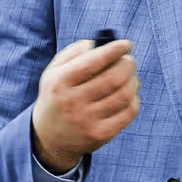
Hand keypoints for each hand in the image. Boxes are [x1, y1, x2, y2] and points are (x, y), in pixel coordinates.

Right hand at [30, 38, 139, 172]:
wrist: (48, 138)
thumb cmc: (57, 96)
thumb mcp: (53, 72)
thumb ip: (74, 53)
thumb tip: (99, 43)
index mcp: (60, 82)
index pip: (92, 62)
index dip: (114, 50)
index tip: (126, 44)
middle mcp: (72, 102)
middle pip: (113, 78)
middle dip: (127, 65)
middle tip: (129, 61)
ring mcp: (87, 121)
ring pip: (124, 95)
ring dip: (133, 82)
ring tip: (130, 78)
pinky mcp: (101, 135)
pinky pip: (128, 113)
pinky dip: (134, 100)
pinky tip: (128, 96)